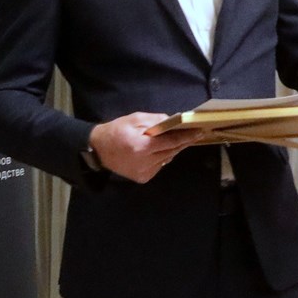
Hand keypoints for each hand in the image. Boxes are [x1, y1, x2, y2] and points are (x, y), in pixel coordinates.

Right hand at [89, 113, 203, 183]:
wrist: (98, 150)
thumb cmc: (116, 131)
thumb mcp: (135, 119)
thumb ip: (155, 120)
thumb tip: (173, 121)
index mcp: (142, 146)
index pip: (171, 142)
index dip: (186, 137)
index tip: (198, 132)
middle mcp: (145, 162)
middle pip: (172, 152)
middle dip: (182, 142)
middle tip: (192, 134)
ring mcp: (144, 172)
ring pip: (167, 159)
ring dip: (171, 150)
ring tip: (173, 141)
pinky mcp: (143, 178)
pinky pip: (159, 166)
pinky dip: (161, 158)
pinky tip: (155, 152)